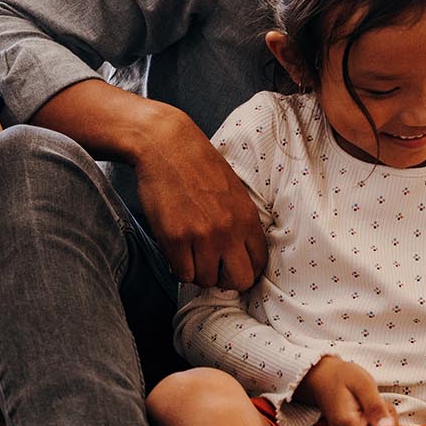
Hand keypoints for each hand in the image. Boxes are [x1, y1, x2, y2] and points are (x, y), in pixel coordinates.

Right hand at [135, 114, 265, 288]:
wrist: (166, 145)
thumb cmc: (197, 164)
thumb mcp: (233, 191)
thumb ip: (239, 221)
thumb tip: (238, 253)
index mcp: (247, 218)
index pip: (259, 263)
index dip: (246, 271)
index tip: (232, 267)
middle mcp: (228, 231)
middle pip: (239, 280)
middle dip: (225, 280)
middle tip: (213, 268)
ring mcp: (201, 236)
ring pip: (206, 280)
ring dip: (197, 272)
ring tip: (190, 255)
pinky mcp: (175, 238)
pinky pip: (182, 273)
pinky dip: (178, 268)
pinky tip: (176, 253)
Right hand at [295, 355, 397, 425]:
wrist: (321, 377)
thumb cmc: (342, 377)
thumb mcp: (363, 384)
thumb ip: (375, 407)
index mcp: (348, 424)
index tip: (388, 417)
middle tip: (380, 404)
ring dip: (383, 424)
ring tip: (372, 403)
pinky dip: (376, 424)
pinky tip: (368, 409)